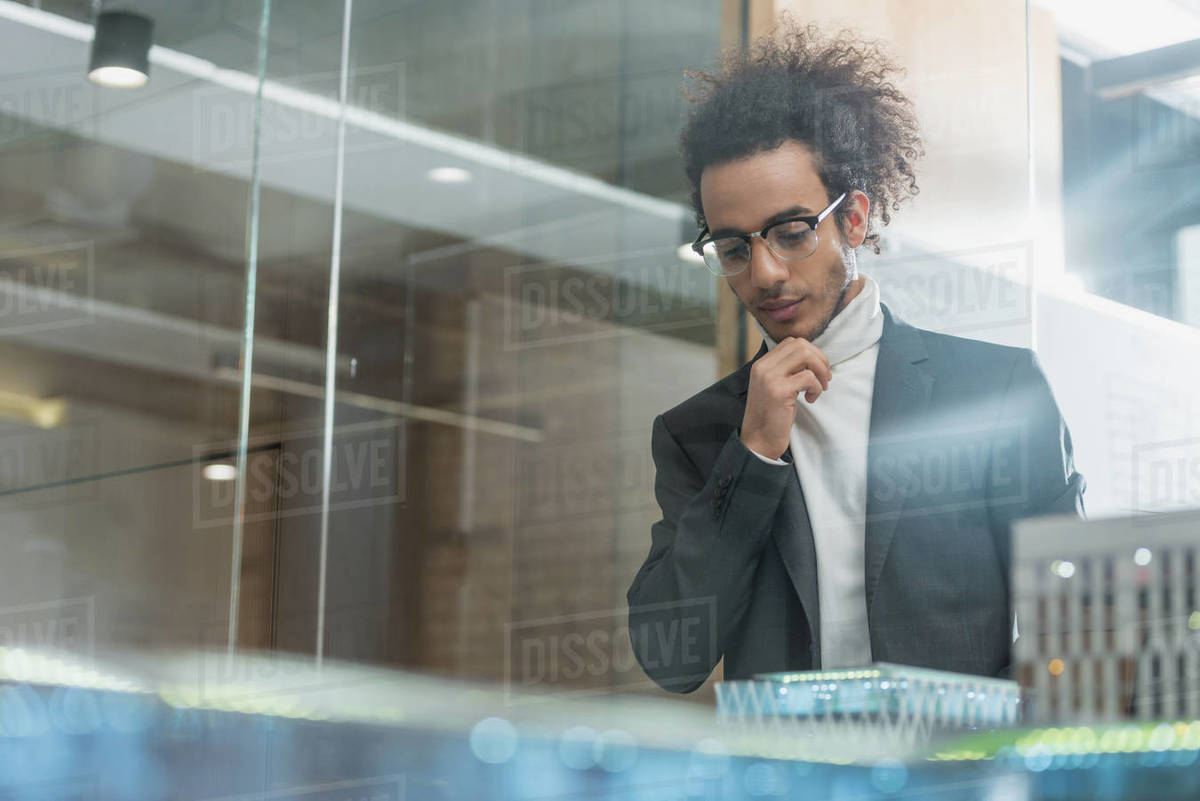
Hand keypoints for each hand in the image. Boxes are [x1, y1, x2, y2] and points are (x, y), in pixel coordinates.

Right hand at [740, 337, 830, 459]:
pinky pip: (808, 377)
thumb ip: (786, 371)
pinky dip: (816, 387)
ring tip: (820, 388)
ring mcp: (770, 378)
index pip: (791, 343)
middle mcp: (763, 367)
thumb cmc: (772, 416)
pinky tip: (811, 400)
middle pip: (800, 345)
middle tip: (825, 378)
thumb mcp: (774, 387)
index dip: (810, 353)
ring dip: (820, 371)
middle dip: (819, 359)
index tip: (817, 370)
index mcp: (761, 365)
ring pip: (805, 355)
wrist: (759, 441)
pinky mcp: (779, 391)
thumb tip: (813, 359)